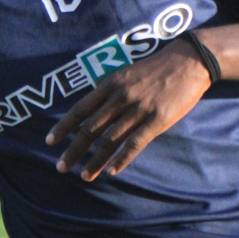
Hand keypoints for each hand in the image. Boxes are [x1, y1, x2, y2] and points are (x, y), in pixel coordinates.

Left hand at [46, 38, 210, 180]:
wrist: (188, 62)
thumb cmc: (155, 69)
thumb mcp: (125, 73)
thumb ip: (108, 91)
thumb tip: (91, 109)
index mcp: (110, 84)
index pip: (80, 109)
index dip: (64, 127)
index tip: (50, 141)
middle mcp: (120, 97)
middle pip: (90, 128)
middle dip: (73, 150)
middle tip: (61, 167)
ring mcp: (138, 109)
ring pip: (109, 140)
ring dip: (94, 160)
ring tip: (85, 175)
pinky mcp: (157, 120)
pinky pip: (134, 143)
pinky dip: (121, 159)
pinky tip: (111, 171)